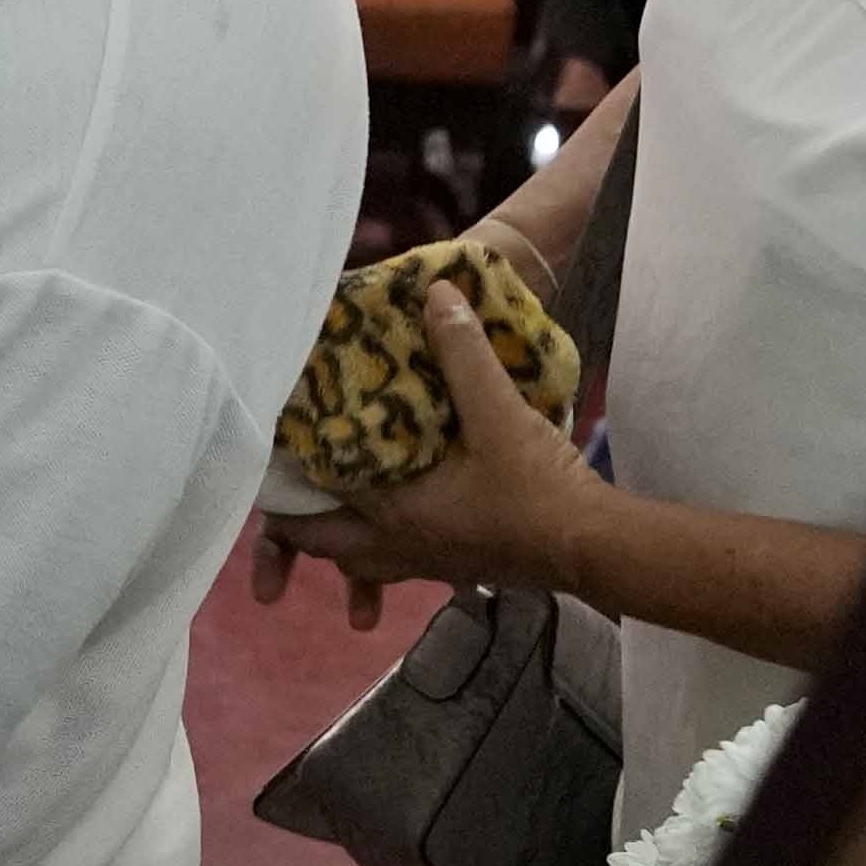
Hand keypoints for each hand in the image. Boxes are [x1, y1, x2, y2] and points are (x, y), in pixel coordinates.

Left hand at [264, 285, 612, 630]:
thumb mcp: (499, 410)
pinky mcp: (460, 570)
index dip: (286, 484)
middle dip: (301, 526)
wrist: (594, 546)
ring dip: (345, 538)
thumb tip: (436, 295)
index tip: (271, 454)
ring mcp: (430, 565)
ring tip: (339, 505)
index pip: (315, 504)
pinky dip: (388, 543)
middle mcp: (400, 547)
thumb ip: (463, 353)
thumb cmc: (538, 487)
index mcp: (393, 514)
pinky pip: (402, 562)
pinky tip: (407, 516)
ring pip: (363, 559)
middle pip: (327, 546)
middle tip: (291, 491)